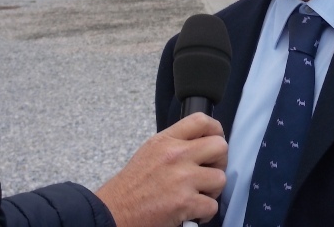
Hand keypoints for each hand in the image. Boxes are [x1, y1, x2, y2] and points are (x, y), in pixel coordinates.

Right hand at [96, 113, 227, 226]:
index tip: (215, 140)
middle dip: (219, 162)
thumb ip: (176, 143)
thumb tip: (202, 142)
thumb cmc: (131, 186)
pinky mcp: (184, 203)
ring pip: (220, 178)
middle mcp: (176, 155)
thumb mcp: (151, 151)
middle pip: (220, 146)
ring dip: (212, 190)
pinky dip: (205, 213)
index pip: (201, 120)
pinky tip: (193, 212)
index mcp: (166, 141)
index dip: (216, 130)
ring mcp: (182, 179)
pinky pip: (212, 205)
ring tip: (199, 194)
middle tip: (209, 172)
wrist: (112, 213)